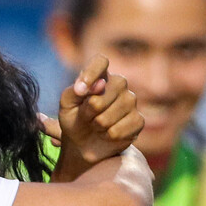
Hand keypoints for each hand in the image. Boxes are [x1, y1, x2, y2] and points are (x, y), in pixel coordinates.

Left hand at [40, 55, 143, 182]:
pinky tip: (107, 134)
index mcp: (100, 76)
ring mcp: (131, 101)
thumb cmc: (74, 120)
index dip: (91, 73)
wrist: (83, 144)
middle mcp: (119, 84)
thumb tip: (99, 84)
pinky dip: (107, 136)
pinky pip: (119, 130)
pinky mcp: (138, 120)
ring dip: (97, 126)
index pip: (101, 62)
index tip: (80, 91)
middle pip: (103, 94)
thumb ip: (75, 91)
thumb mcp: (66, 105)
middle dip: (88, 111)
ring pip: (109, 115)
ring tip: (96, 126)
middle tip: (86, 117)